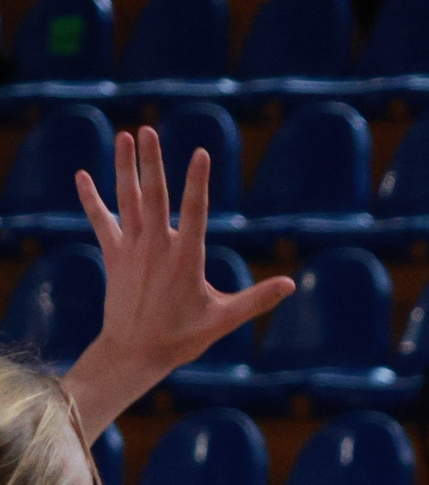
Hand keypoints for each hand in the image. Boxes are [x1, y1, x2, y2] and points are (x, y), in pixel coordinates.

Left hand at [72, 131, 293, 406]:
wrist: (133, 354)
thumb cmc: (182, 338)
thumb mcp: (224, 319)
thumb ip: (257, 299)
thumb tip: (290, 284)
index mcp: (186, 259)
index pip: (195, 212)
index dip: (198, 182)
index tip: (201, 154)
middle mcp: (156, 248)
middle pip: (153, 196)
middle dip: (151, 161)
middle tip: (149, 130)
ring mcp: (131, 250)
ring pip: (127, 200)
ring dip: (124, 167)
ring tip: (124, 136)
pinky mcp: (113, 256)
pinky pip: (100, 221)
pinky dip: (90, 198)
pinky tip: (82, 175)